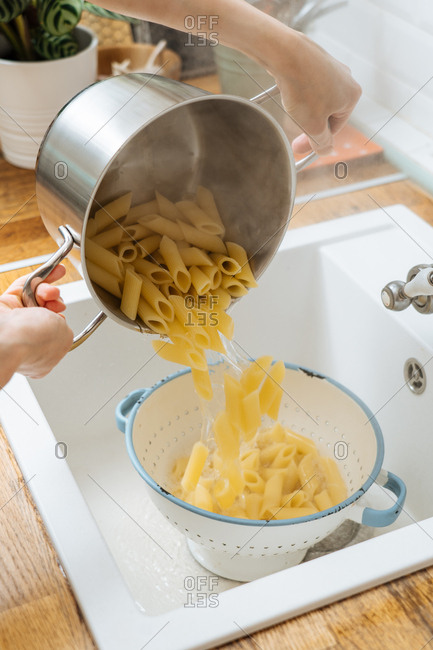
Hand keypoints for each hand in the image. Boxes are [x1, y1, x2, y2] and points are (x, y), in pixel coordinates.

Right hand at [0, 265, 72, 382]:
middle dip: (54, 302)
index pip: (53, 333)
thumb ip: (65, 329)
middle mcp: (26, 337)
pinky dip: (38, 277)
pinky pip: (23, 286)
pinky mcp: (4, 304)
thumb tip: (60, 320)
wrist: (10, 337)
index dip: (59, 320)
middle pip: (44, 311)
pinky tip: (53, 270)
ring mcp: (15, 321)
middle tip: (57, 303)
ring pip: (35, 298)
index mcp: (40, 354)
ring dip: (47, 290)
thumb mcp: (65, 338)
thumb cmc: (35, 342)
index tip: (62, 312)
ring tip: (50, 292)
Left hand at [270, 32, 360, 154]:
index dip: (316, 140)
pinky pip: (307, 83)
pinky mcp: (315, 59)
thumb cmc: (303, 90)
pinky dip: (298, 91)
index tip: (299, 148)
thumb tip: (327, 151)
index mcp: (352, 96)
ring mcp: (331, 67)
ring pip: (316, 98)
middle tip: (292, 134)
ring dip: (302, 108)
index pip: (335, 127)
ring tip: (290, 106)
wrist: (286, 54)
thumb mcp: (313, 127)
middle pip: (326, 112)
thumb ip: (322, 142)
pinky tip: (287, 91)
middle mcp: (346, 79)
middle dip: (309, 124)